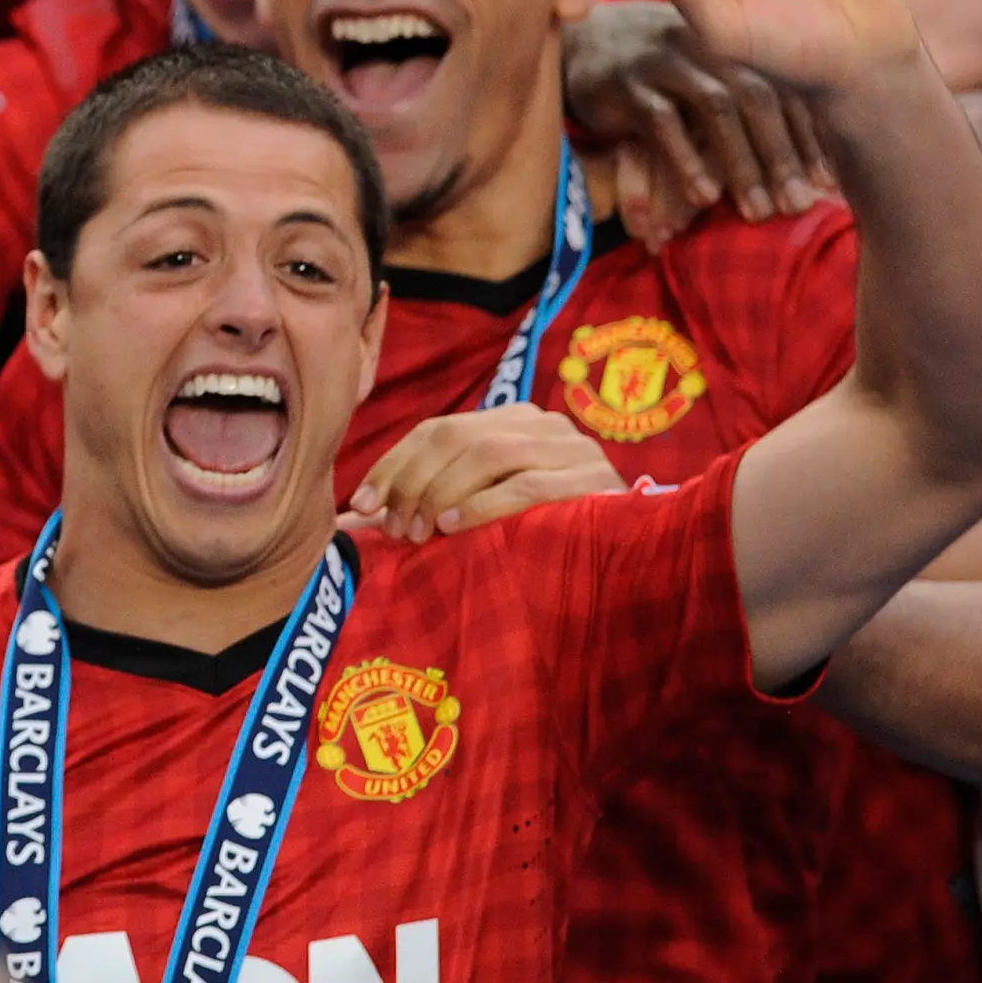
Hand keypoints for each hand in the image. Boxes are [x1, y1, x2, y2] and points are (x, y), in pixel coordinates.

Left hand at [340, 402, 624, 541]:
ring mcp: (572, 448)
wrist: (631, 560)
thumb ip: (431, 499)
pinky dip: (482, 505)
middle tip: (392, 526)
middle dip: (413, 480)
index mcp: (513, 421)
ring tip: (419, 531)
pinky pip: (525, 487)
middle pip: (455, 436)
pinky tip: (454, 526)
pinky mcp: (593, 481)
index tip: (360, 504)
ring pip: (487, 454)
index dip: (393, 463)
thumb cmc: (544, 537)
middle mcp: (543, 424)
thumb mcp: (484, 507)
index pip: (437, 429)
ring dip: (441, 493)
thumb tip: (349, 517)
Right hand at [564, 0, 831, 237]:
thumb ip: (745, 105)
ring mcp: (661, 60)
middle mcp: (703, 46)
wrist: (582, 40)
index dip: (807, 137)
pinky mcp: (622, 82)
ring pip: (715, 106)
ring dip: (741, 162)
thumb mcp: (704, 78)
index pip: (783, 88)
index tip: (827, 185)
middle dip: (781, 154)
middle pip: (756, 95)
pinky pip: (661, 121)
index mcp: (732, 45)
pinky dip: (686, 159)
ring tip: (757, 211)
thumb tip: (804, 167)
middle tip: (798, 206)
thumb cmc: (659, 72)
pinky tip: (704, 196)